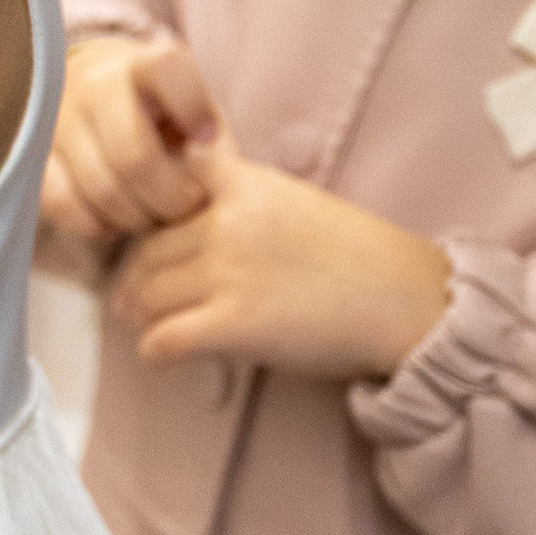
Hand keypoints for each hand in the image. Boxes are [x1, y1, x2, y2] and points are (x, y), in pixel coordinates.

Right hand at [40, 35, 219, 261]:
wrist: (94, 92)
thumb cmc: (159, 112)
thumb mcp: (189, 108)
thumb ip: (207, 138)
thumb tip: (211, 183)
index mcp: (141, 63)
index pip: (167, 69)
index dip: (193, 105)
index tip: (210, 138)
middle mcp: (93, 83)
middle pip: (134, 155)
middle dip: (169, 198)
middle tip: (187, 207)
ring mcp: (56, 117)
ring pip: (99, 187)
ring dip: (136, 217)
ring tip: (155, 217)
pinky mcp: (32, 152)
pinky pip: (61, 202)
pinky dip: (94, 224)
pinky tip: (115, 224)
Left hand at [107, 144, 452, 382]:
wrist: (405, 301)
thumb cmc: (355, 256)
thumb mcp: (292, 201)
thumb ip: (238, 198)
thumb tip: (182, 214)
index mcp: (243, 184)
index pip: (161, 182)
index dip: (142, 214)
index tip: (139, 235)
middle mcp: (228, 222)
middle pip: (144, 250)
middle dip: (133, 278)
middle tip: (130, 297)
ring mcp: (228, 273)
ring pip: (146, 294)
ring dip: (140, 315)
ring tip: (145, 325)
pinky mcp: (233, 325)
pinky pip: (163, 338)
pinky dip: (154, 349)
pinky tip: (163, 353)